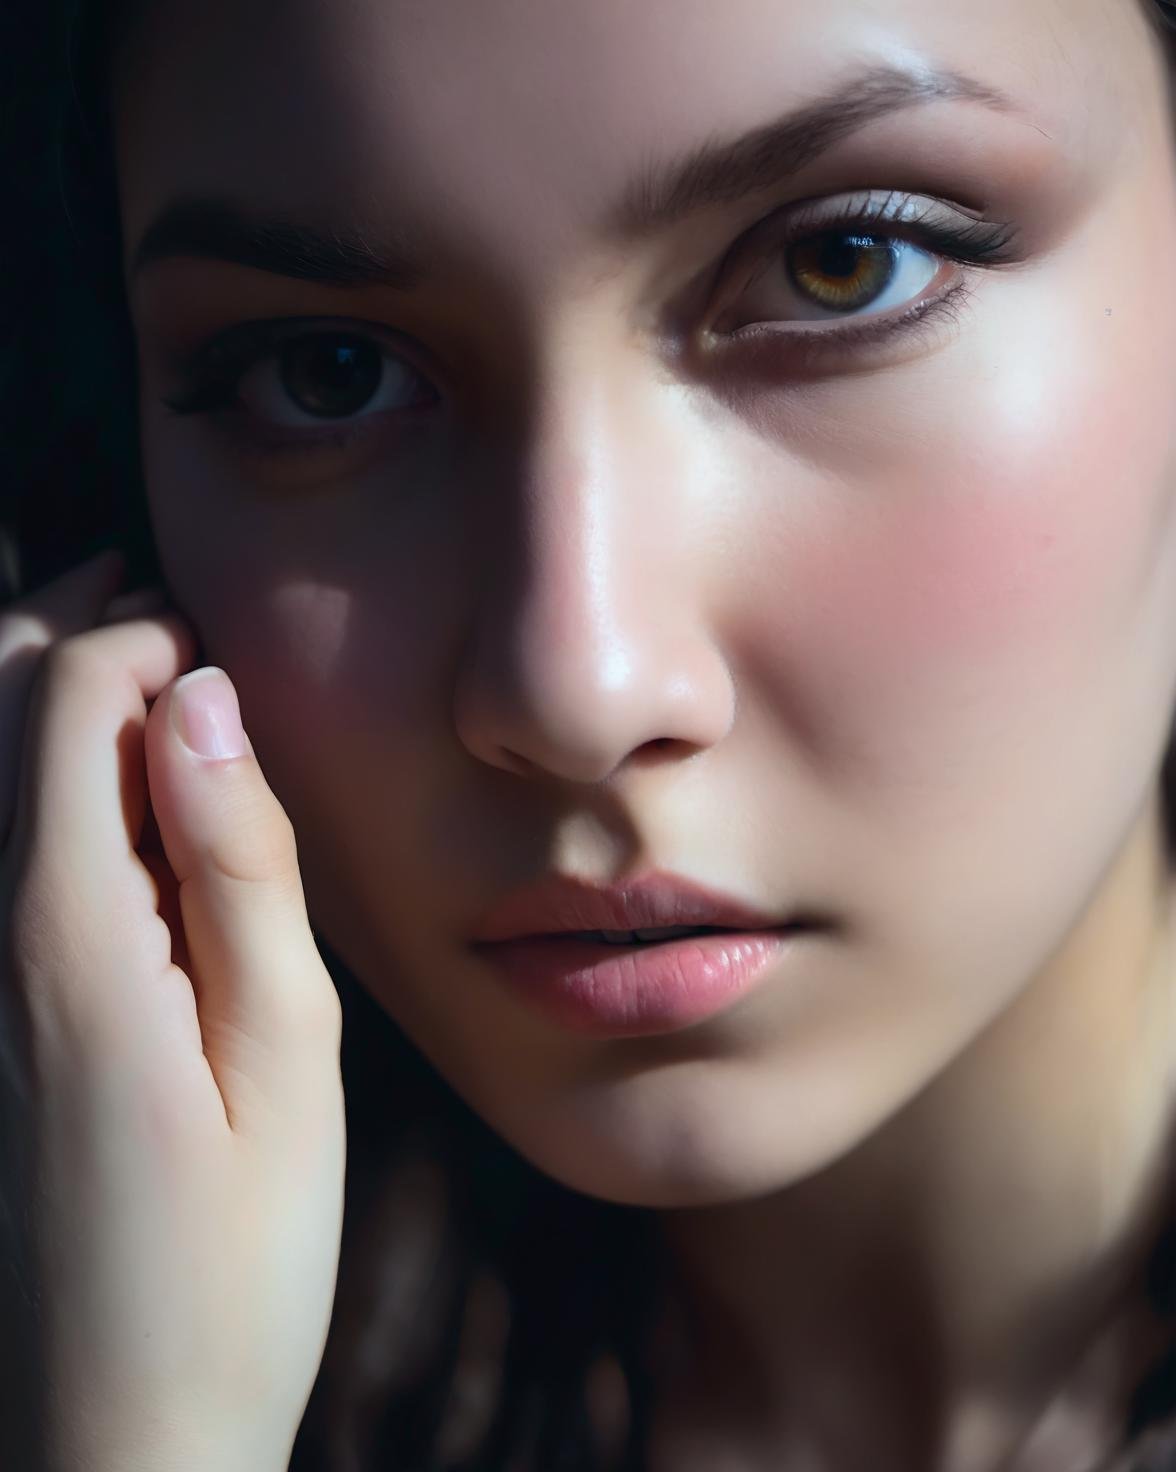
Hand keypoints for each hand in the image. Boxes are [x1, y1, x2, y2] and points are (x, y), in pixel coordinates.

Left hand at [0, 551, 346, 1471]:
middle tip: (172, 604)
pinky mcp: (0, 1023)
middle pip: (2, 717)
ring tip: (142, 663)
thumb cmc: (237, 1256)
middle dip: (82, 631)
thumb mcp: (284, 1051)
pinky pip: (8, 855)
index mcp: (66, 935)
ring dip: (57, 696)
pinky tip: (116, 793)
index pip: (66, 701)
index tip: (225, 641)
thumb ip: (239, 864)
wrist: (121, 1429)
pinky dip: (52, 782)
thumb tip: (202, 701)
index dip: (143, 633)